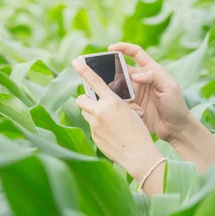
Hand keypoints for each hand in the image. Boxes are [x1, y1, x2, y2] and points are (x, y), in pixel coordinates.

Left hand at [72, 58, 163, 180]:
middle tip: (96, 103)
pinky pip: (92, 127)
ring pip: (85, 113)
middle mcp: (100, 112)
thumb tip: (105, 104)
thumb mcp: (131, 111)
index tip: (75, 61)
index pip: (94, 81)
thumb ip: (115, 105)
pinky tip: (112, 134)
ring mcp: (94, 125)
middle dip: (86, 99)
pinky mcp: (94, 136)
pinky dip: (99, 127)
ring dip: (92, 113)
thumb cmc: (139, 131)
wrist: (138, 154)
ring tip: (108, 120)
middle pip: (81, 99)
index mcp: (112, 102)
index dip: (84, 70)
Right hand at [107, 42, 191, 142]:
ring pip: (117, 87)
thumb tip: (135, 75)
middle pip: (121, 70)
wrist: (175, 128)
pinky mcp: (131, 106)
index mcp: (151, 70)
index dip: (123, 48)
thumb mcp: (169, 87)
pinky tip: (138, 112)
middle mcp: (140, 80)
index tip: (110, 48)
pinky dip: (124, 106)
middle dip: (112, 73)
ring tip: (127, 100)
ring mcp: (134, 93)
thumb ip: (154, 76)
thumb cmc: (176, 105)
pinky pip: (120, 102)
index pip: (136, 53)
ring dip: (117, 92)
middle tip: (107, 80)